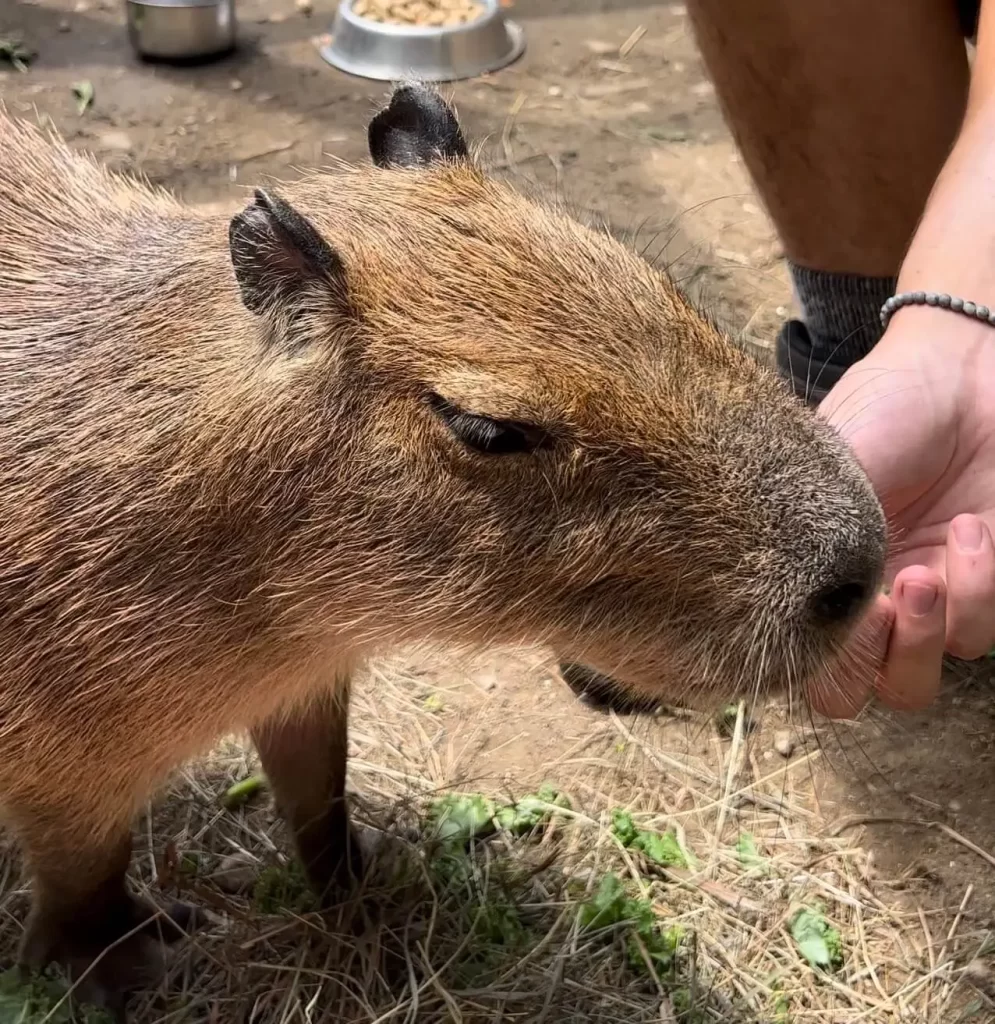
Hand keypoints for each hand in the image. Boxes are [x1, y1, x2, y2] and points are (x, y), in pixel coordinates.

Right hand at [810, 305, 994, 716]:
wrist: (962, 369)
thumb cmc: (884, 410)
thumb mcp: (829, 470)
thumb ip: (811, 541)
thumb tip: (794, 609)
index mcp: (824, 579)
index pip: (816, 666)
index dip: (829, 668)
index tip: (841, 618)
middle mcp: (876, 600)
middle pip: (883, 689)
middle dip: (891, 662)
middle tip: (888, 605)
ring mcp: (937, 595)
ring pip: (934, 674)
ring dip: (934, 627)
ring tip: (932, 562)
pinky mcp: (989, 580)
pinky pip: (987, 628)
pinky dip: (980, 587)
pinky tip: (972, 529)